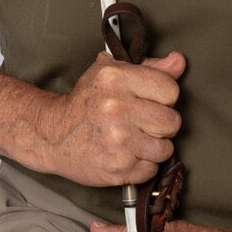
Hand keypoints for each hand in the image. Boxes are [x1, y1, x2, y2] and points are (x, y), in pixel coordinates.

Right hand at [32, 50, 184, 186]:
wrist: (53, 134)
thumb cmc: (85, 103)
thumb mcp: (111, 73)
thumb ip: (150, 67)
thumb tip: (178, 62)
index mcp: (116, 79)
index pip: (170, 90)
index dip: (163, 97)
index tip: (149, 101)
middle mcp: (117, 108)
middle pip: (172, 121)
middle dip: (159, 124)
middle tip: (140, 122)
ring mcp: (118, 140)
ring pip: (165, 148)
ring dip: (152, 147)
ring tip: (133, 139)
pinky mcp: (118, 167)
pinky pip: (151, 169)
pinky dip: (141, 165)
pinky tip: (125, 154)